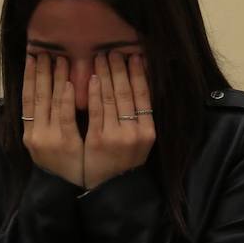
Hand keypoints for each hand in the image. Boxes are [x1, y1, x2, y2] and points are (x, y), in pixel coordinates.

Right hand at [21, 53, 84, 186]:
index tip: (33, 56)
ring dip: (55, 78)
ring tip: (60, 58)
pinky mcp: (66, 144)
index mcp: (31, 133)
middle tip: (47, 50)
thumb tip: (52, 93)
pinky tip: (69, 83)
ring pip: (51, 102)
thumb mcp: (50, 143)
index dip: (30, 77)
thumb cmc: (65, 165)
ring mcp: (50, 140)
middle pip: (37, 96)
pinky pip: (66, 117)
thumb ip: (49, 121)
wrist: (70, 193)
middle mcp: (36, 135)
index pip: (28, 98)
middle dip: (42, 72)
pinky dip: (66, 98)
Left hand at [83, 52, 156, 189]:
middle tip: (114, 50)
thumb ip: (139, 119)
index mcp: (149, 131)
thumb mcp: (139, 142)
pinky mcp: (98, 141)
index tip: (135, 56)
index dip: (140, 74)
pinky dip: (96, 92)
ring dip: (107, 74)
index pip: (145, 96)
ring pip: (112, 98)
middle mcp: (136, 133)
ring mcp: (117, 137)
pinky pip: (97, 111)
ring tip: (101, 57)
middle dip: (120, 69)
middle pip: (128, 93)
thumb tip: (136, 86)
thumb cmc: (122, 163)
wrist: (109, 191)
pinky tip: (94, 78)